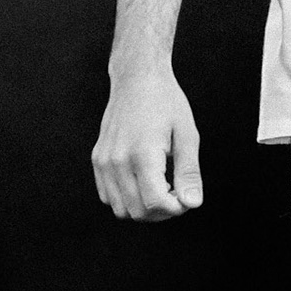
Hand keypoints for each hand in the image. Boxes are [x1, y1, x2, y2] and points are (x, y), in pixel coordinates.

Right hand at [91, 68, 201, 220]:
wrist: (137, 78)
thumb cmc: (166, 101)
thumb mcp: (187, 134)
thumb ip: (189, 172)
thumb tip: (192, 203)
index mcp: (142, 154)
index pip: (155, 203)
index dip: (175, 209)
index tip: (187, 198)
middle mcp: (117, 161)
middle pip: (137, 211)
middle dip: (162, 212)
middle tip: (177, 194)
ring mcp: (103, 161)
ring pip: (120, 209)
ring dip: (144, 208)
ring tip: (162, 187)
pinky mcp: (97, 160)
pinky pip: (108, 196)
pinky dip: (127, 199)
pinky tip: (144, 182)